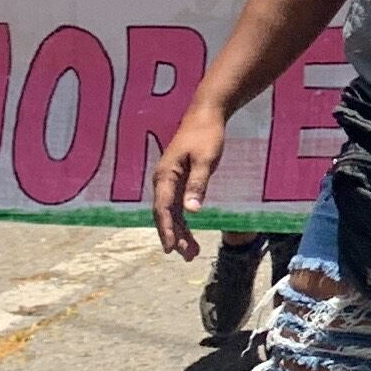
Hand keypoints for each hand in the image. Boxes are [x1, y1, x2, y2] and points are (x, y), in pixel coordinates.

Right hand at [149, 103, 229, 259]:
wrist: (205, 114)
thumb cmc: (207, 135)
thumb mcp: (206, 159)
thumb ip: (198, 184)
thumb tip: (192, 211)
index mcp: (165, 175)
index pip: (163, 208)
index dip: (167, 229)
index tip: (171, 248)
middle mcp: (163, 180)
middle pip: (164, 214)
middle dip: (174, 236)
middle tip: (187, 256)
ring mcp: (169, 181)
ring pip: (171, 213)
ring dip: (179, 232)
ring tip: (192, 253)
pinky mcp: (178, 180)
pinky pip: (177, 205)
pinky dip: (182, 220)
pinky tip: (189, 234)